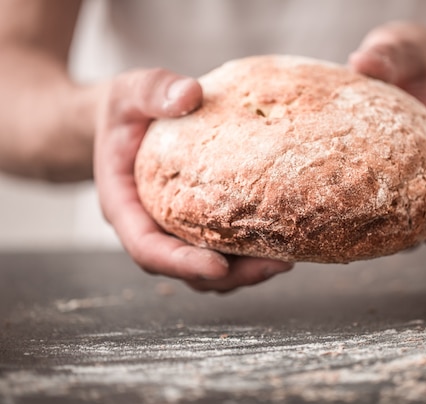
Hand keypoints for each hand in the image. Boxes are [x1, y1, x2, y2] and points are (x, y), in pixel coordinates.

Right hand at [93, 68, 292, 291]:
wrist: (125, 122)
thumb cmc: (125, 110)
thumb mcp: (130, 92)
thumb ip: (153, 91)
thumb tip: (191, 93)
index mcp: (124, 206)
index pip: (147, 248)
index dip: (181, 264)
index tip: (219, 267)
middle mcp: (148, 228)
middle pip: (184, 271)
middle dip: (230, 275)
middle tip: (277, 265)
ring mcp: (172, 231)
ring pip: (205, 270)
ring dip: (245, 272)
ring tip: (287, 259)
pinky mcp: (194, 226)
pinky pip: (219, 251)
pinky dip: (246, 254)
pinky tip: (281, 241)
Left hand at [349, 22, 425, 242]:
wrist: (410, 60)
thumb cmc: (410, 56)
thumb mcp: (403, 48)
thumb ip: (389, 54)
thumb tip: (363, 63)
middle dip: (425, 230)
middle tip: (397, 248)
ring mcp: (416, 167)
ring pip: (418, 207)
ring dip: (404, 229)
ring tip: (375, 245)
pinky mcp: (395, 170)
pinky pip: (396, 197)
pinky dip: (386, 214)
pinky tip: (360, 224)